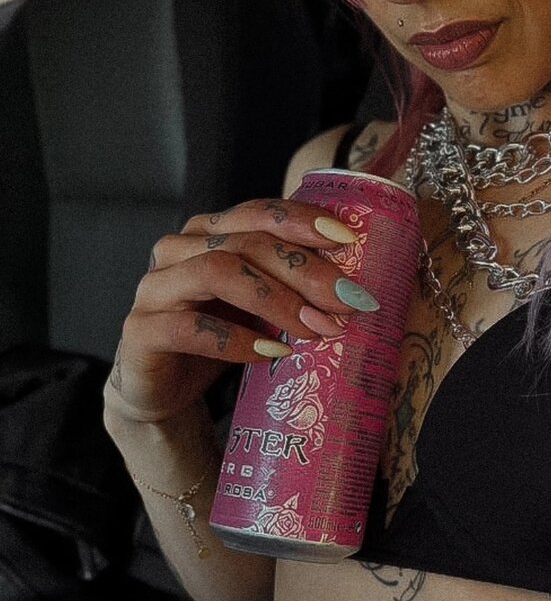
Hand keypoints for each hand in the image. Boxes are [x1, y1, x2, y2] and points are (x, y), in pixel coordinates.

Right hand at [104, 198, 373, 428]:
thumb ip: (292, 279)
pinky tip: (271, 351)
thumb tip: (360, 281)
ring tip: (316, 328)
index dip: (303, 220)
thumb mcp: (261, 299)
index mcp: (209, 230)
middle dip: (304, 270)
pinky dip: (237, 339)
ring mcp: (154, 287)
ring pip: (218, 272)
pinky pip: (189, 328)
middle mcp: (178, 249)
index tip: (349, 240)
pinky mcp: (140, 331)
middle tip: (346, 301)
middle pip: (247, 242)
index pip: (259, 211)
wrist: (163, 389)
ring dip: (276, 300)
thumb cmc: (221, 332)